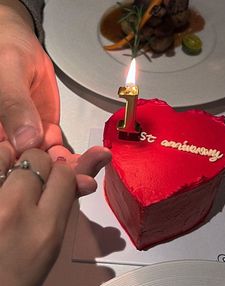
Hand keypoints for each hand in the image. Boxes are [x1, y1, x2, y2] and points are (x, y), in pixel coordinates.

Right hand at [0, 1, 111, 187]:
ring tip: (100, 160)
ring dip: (77, 169)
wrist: (22, 49)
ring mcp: (30, 144)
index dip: (35, 178)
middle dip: (62, 179)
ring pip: (52, 166)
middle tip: (87, 180)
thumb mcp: (8, 74)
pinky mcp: (47, 137)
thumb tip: (28, 140)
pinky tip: (98, 155)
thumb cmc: (7, 53)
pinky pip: (62, 153)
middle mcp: (11, 147)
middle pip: (35, 173)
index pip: (12, 166)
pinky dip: (80, 157)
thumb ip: (15, 105)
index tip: (62, 181)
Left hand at [0, 142, 109, 285]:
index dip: (64, 172)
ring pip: (5, 153)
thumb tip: (85, 177)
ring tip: (8, 181)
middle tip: (31, 182)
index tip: (58, 179)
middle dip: (38, 165)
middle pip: (36, 158)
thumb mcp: (49, 248)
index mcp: (45, 229)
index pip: (64, 174)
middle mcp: (13, 211)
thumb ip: (65, 205)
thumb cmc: (15, 280)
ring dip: (10, 161)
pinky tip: (0, 182)